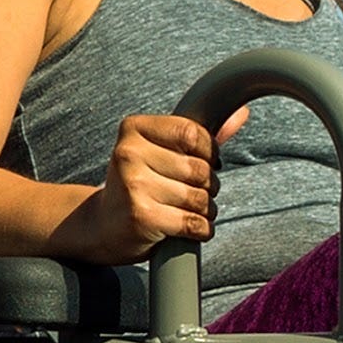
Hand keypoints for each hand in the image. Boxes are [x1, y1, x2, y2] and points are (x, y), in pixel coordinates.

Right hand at [59, 109, 236, 264]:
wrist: (101, 225)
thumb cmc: (137, 185)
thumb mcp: (160, 152)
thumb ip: (198, 136)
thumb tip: (241, 113)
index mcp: (133, 129)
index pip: (192, 133)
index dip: (209, 152)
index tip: (203, 163)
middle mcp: (129, 154)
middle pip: (199, 169)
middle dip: (207, 186)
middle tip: (191, 194)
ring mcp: (133, 185)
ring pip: (199, 198)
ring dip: (204, 210)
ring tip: (186, 211)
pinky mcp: (141, 216)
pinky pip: (193, 222)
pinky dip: (201, 229)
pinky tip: (189, 229)